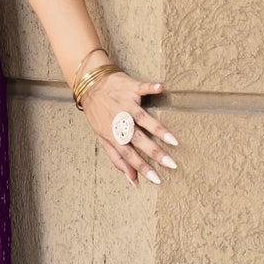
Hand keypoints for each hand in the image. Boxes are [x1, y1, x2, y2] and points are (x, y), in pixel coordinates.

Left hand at [80, 69, 178, 187]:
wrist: (90, 84)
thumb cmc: (98, 114)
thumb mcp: (102, 137)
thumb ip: (117, 158)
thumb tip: (132, 179)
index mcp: (113, 134)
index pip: (129, 155)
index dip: (142, 167)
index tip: (157, 179)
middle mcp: (120, 121)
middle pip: (139, 139)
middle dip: (155, 153)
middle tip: (172, 164)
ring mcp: (126, 104)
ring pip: (143, 118)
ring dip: (158, 129)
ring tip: (173, 140)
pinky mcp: (131, 88)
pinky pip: (142, 88)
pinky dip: (150, 88)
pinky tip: (160, 88)